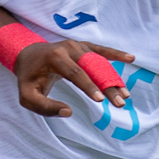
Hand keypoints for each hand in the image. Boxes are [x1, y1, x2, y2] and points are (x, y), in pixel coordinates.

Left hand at [14, 40, 136, 117]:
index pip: (75, 73)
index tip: (100, 99)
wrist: (27, 54)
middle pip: (92, 69)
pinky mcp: (84, 46)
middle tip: (121, 103)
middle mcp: (69, 48)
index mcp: (55, 58)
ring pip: (100, 63)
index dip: (88, 86)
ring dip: (114, 78)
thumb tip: (68, 112)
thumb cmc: (28, 78)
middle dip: (107, 86)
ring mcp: (78, 46)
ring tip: (125, 95)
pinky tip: (131, 58)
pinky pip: (102, 50)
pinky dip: (116, 54)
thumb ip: (44, 107)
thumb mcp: (27, 96)